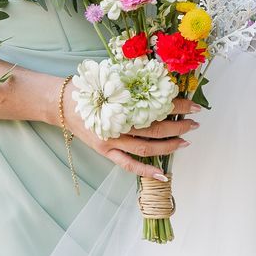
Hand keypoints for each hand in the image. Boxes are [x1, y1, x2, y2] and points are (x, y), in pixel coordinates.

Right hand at [64, 86, 201, 178]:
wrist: (61, 104)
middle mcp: (118, 123)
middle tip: (195, 122)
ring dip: (169, 146)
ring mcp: (111, 140)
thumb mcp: (111, 80)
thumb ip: (133, 85)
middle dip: (178, 125)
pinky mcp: (105, 151)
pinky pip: (128, 165)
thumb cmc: (89, 88)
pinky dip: (146, 171)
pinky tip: (163, 175)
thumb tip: (162, 81)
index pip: (156, 106)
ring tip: (186, 141)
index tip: (194, 105)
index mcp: (122, 103)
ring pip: (146, 147)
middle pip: (155, 127)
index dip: (178, 106)